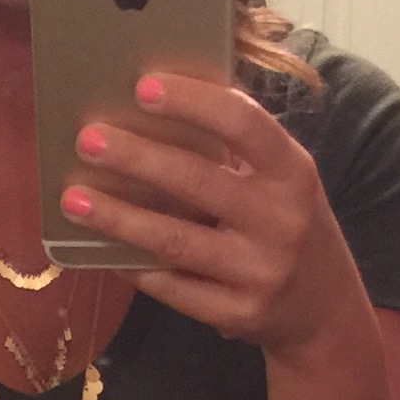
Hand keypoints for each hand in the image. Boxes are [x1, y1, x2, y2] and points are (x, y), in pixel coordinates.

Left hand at [60, 70, 365, 361]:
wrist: (324, 309)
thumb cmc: (288, 224)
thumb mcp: (282, 179)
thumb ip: (237, 147)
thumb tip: (158, 103)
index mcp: (292, 172)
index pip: (243, 124)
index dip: (192, 102)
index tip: (142, 86)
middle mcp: (280, 221)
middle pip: (197, 181)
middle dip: (136, 158)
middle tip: (88, 140)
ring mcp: (259, 272)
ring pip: (175, 241)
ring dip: (119, 217)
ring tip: (74, 199)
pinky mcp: (238, 314)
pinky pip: (173, 289)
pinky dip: (134, 267)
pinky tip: (102, 249)